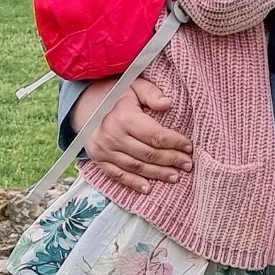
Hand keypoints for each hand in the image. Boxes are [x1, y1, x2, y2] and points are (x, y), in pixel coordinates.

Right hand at [71, 77, 190, 193]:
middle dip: (171, 160)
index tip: (189, 147)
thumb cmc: (116, 93)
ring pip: (136, 167)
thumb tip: (168, 104)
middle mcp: (112, 136)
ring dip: (157, 174)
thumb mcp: (135, 85)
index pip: (155, 135)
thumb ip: (152, 93)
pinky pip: (118, 175)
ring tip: (175, 176)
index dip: (175, 143)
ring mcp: (104, 150)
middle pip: (148, 154)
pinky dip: (133, 183)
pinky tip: (148, 188)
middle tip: (188, 164)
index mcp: (124, 117)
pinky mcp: (98, 160)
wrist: (85, 104)